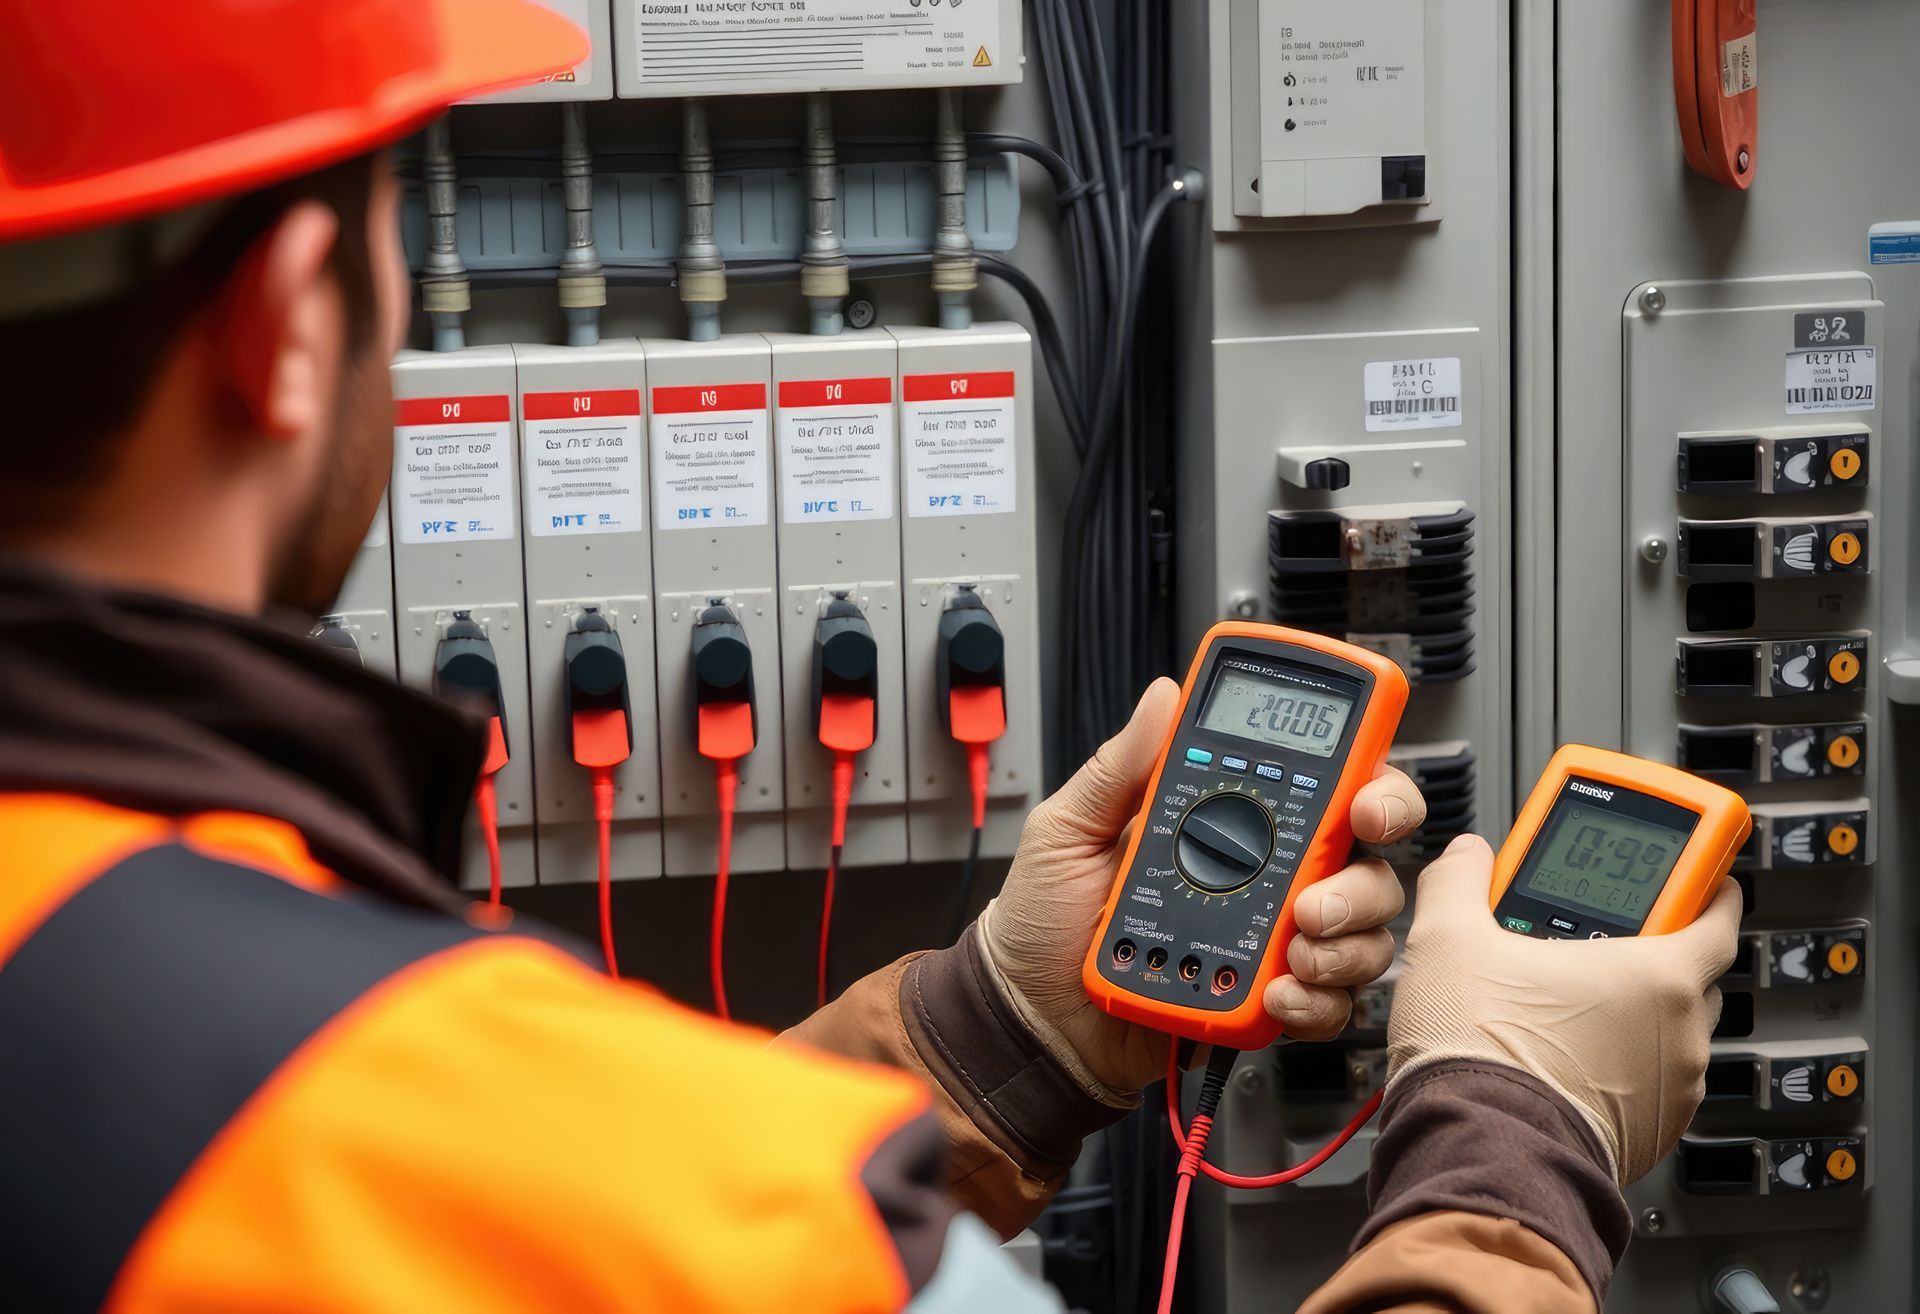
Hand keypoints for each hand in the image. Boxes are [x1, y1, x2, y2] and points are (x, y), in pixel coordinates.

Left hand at [978, 678, 1426, 1098]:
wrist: (1032, 1014)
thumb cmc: (1045, 918)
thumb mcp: (1068, 829)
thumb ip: (1118, 767)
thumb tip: (1163, 698)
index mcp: (1229, 822)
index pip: (1327, 789)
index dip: (1371, 788)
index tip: (1363, 803)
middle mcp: (1267, 877)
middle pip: (1367, 863)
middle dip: (1361, 882)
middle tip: (1314, 902)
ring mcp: (1272, 941)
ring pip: (1362, 934)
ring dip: (1343, 944)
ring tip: (1292, 952)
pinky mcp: (1266, 999)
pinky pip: (1329, 1001)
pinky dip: (1317, 1000)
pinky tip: (1277, 992)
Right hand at [1387, 834, 1741, 1184]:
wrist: (1479, 1153)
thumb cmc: (1482, 1056)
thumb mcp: (1449, 938)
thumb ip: (1461, 881)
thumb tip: (1468, 857)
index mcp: (1658, 974)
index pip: (1718, 913)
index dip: (1705, 885)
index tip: (1691, 873)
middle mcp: (1682, 1033)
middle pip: (1691, 972)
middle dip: (1648, 949)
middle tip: (1596, 937)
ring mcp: (1671, 1091)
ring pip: (1667, 1031)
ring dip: (1630, 1013)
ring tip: (1565, 1002)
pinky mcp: (1650, 1136)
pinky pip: (1647, 1083)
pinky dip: (1618, 1065)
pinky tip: (1562, 1056)